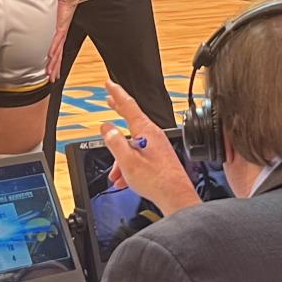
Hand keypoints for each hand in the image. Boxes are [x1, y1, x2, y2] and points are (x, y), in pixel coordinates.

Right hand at [45, 0, 74, 80]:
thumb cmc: (62, 5)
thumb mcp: (52, 17)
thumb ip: (47, 22)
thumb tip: (39, 22)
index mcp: (60, 35)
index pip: (57, 52)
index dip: (55, 64)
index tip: (52, 73)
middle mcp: (61, 36)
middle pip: (58, 56)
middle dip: (54, 68)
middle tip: (51, 80)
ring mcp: (61, 32)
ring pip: (57, 51)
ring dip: (53, 63)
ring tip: (50, 74)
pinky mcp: (61, 27)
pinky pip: (56, 40)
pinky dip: (53, 49)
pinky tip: (50, 57)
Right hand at [102, 78, 200, 216]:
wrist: (175, 197)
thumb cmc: (156, 180)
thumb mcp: (127, 161)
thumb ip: (114, 142)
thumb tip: (106, 128)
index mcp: (146, 131)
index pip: (128, 105)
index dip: (117, 93)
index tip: (109, 83)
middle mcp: (154, 135)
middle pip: (131, 120)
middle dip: (118, 113)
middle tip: (110, 100)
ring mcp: (158, 146)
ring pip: (133, 145)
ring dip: (120, 158)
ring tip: (116, 175)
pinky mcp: (160, 158)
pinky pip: (140, 156)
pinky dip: (129, 165)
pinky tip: (125, 179)